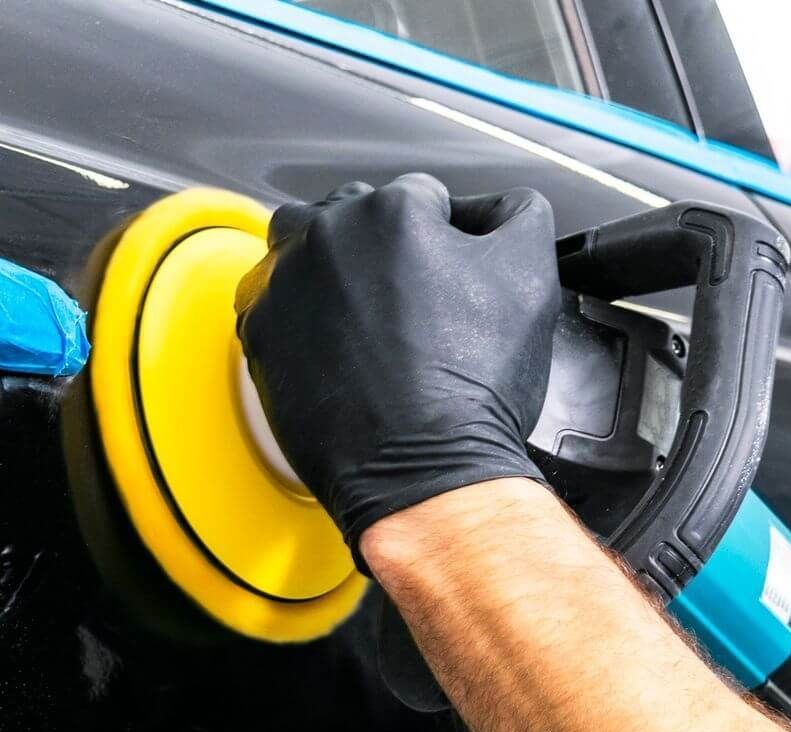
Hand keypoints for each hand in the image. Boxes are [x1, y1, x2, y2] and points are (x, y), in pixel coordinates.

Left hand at [234, 173, 560, 555]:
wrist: (423, 473)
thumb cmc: (472, 388)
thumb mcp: (531, 277)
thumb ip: (516, 216)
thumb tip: (496, 207)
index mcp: (393, 210)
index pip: (422, 198)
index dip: (446, 237)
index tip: (451, 276)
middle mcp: (327, 236)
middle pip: (354, 216)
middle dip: (382, 248)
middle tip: (412, 302)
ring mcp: (284, 285)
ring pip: (303, 249)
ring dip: (329, 267)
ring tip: (364, 314)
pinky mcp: (259, 334)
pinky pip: (271, 302)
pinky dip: (296, 313)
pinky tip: (331, 344)